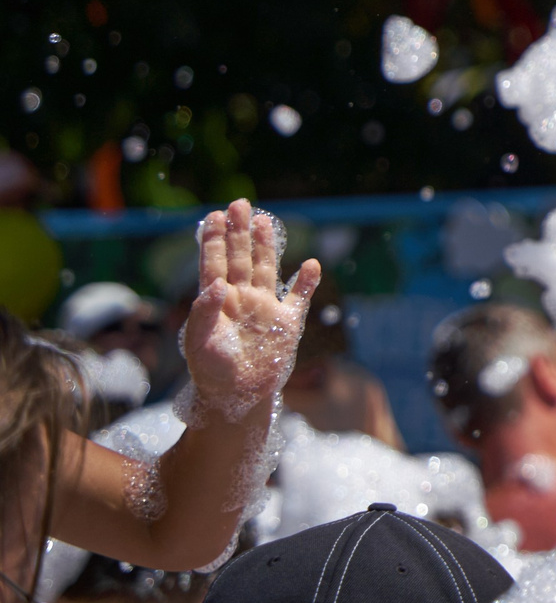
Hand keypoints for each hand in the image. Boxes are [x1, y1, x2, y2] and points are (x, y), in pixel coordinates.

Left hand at [182, 202, 320, 423]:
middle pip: (240, 258)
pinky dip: (306, 281)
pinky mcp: (287, 323)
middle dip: (238, 232)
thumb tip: (216, 283)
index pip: (214, 263)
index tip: (213, 216)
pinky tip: (309, 264)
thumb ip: (204, 312)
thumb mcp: (199, 343)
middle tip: (238, 204)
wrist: (237, 398)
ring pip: (266, 269)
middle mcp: (241, 299)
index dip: (213, 240)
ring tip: (264, 221)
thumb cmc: (211, 373)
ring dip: (266, 245)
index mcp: (217, 302)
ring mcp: (265, 309)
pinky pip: (299, 298)